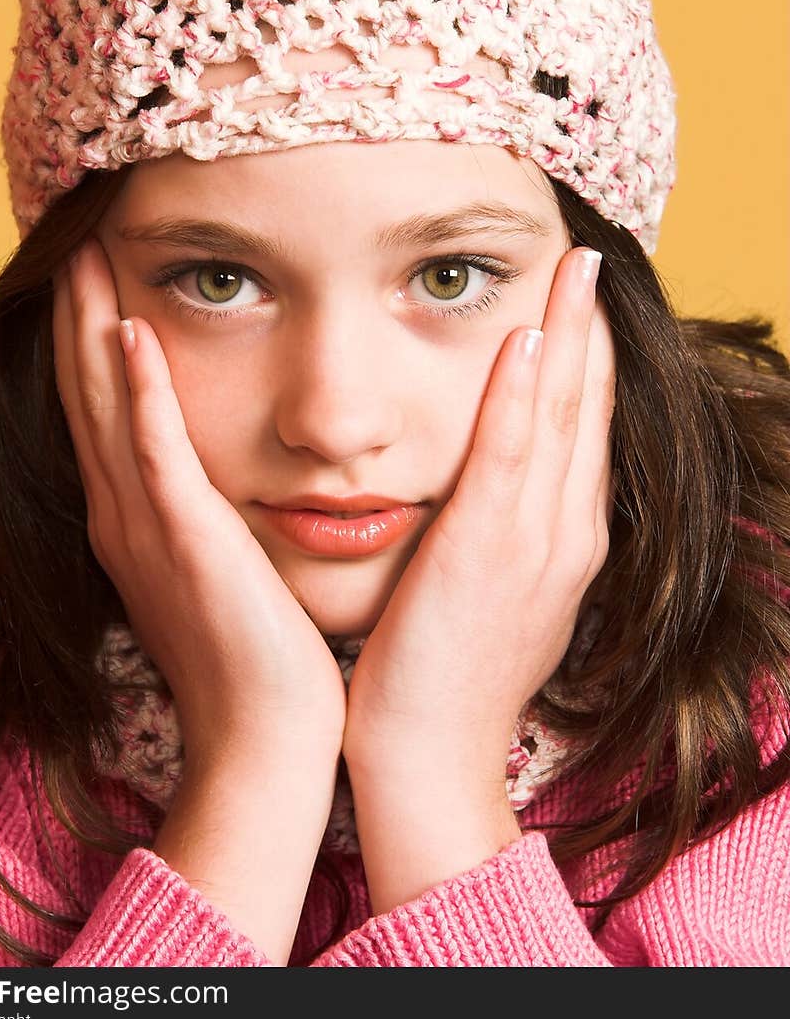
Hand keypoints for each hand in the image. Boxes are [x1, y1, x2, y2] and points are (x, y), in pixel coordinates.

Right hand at [52, 236, 346, 770]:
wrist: (265, 736)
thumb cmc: (257, 654)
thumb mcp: (219, 567)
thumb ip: (205, 512)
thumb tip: (217, 472)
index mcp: (134, 519)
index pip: (103, 407)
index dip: (90, 336)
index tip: (93, 271)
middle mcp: (125, 516)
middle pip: (90, 392)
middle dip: (78, 312)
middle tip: (72, 237)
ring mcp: (149, 528)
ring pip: (110, 406)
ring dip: (95, 327)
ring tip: (85, 257)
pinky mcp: (187, 542)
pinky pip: (157, 453)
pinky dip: (143, 392)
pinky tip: (135, 332)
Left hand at [343, 246, 614, 798]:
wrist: (427, 759)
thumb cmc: (443, 678)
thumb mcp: (489, 596)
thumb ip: (499, 534)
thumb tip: (487, 493)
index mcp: (564, 543)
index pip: (583, 430)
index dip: (587, 360)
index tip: (580, 303)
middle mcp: (565, 534)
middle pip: (588, 410)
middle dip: (591, 329)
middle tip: (588, 260)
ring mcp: (534, 542)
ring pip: (562, 417)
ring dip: (570, 335)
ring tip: (574, 268)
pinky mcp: (486, 551)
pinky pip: (510, 456)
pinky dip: (524, 394)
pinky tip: (527, 338)